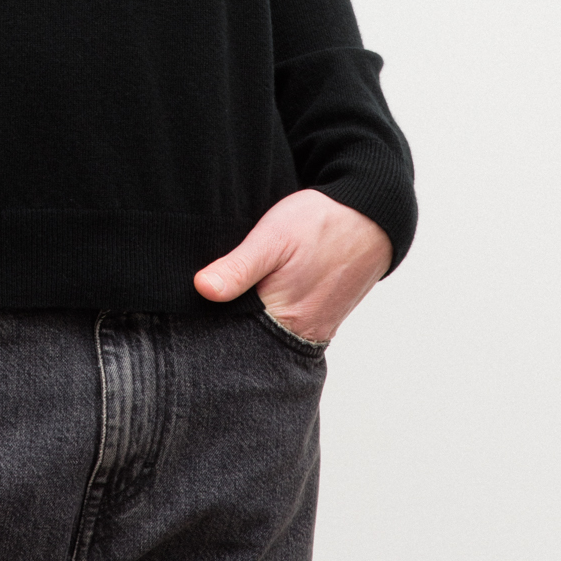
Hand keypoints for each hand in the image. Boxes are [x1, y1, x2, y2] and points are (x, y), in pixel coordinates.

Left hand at [192, 188, 391, 342]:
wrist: (371, 216)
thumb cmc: (320, 223)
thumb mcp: (272, 238)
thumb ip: (238, 267)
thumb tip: (202, 289)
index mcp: (286, 318)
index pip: (235, 342)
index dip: (211, 331)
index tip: (189, 321)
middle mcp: (302, 333)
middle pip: (252, 344)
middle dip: (228, 333)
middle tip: (202, 313)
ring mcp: (315, 328)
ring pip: (269, 337)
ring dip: (249, 325)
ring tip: (226, 306)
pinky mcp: (322, 317)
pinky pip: (286, 327)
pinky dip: (269, 318)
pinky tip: (255, 301)